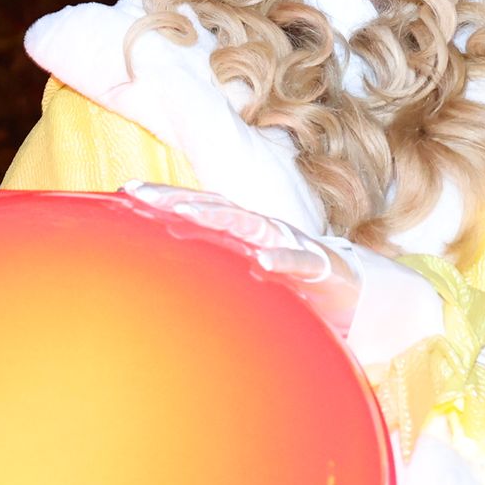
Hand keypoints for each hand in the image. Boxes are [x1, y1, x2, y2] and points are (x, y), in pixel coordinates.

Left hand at [119, 184, 361, 335]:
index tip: (127, 191)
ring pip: (252, 225)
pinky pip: (299, 261)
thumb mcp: (248, 278)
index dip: (167, 197)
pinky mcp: (321, 266)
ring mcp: (291, 243)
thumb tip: (167, 287)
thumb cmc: (296, 287)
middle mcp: (265, 229)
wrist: (357, 294)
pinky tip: (262, 263)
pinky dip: (281, 259)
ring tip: (185, 215)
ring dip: (219, 218)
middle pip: (217, 207)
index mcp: (246, 230)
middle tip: (141, 197)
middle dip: (178, 200)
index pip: (202, 206)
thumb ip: (216, 276)